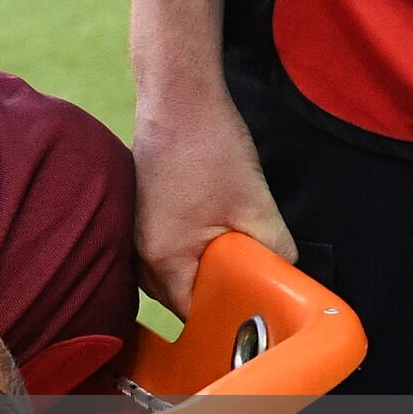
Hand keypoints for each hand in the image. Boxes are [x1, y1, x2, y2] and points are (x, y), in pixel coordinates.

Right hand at [133, 91, 296, 317]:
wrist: (177, 98)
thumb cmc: (209, 147)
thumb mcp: (256, 205)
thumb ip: (273, 251)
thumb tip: (281, 277)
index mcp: (162, 257)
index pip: (189, 312)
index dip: (221, 315)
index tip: (246, 308)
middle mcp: (137, 249)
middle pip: (173, 295)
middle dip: (207, 293)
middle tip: (241, 280)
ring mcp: (131, 229)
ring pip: (164, 271)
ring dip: (192, 268)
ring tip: (223, 252)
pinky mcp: (134, 210)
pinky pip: (156, 247)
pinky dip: (179, 247)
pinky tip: (203, 228)